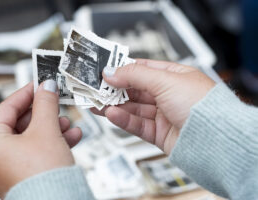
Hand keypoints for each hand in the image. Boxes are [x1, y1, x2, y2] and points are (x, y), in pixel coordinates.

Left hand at [0, 80, 81, 198]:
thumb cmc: (43, 175)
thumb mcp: (46, 129)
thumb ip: (45, 103)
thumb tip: (46, 86)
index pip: (7, 107)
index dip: (27, 93)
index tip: (40, 84)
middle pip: (20, 123)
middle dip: (44, 113)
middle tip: (56, 103)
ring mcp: (6, 168)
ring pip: (30, 137)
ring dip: (52, 128)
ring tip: (68, 124)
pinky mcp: (21, 175)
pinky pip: (35, 151)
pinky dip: (51, 143)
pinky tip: (70, 137)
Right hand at [92, 59, 214, 153]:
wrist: (214, 140)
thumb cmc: (202, 105)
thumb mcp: (165, 80)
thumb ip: (134, 75)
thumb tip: (111, 72)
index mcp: (174, 77)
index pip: (143, 68)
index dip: (123, 69)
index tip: (104, 70)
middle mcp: (169, 95)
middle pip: (135, 90)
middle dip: (114, 89)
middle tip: (96, 88)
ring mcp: (164, 114)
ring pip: (133, 108)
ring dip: (115, 105)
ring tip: (97, 102)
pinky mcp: (159, 133)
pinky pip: (137, 125)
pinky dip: (123, 120)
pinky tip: (111, 114)